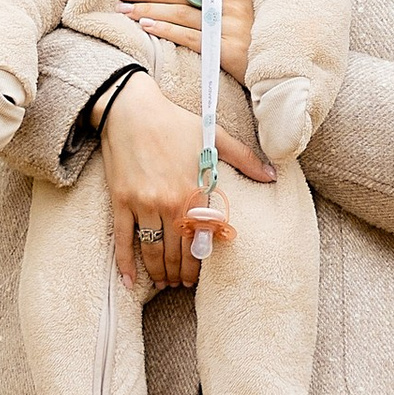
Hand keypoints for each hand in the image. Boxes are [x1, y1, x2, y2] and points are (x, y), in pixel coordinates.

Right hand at [100, 72, 271, 289]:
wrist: (131, 108)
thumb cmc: (174, 121)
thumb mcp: (214, 135)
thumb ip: (244, 158)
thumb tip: (272, 175)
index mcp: (194, 191)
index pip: (202, 239)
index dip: (199, 263)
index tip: (198, 277)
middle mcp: (169, 202)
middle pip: (176, 251)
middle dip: (179, 274)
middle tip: (181, 285)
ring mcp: (143, 204)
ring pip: (153, 250)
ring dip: (158, 272)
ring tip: (163, 283)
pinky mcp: (120, 202)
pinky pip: (122, 240)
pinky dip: (125, 263)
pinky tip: (129, 281)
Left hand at [114, 0, 254, 82]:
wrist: (276, 72)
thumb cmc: (252, 44)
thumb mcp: (240, 16)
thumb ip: (215, 3)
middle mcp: (234, 6)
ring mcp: (231, 27)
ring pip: (180, 14)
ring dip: (148, 9)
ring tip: (125, 9)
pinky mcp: (228, 49)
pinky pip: (189, 37)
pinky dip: (165, 30)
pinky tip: (145, 26)